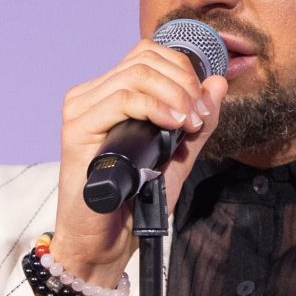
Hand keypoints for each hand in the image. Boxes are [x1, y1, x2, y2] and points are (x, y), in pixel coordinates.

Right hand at [51, 41, 227, 284]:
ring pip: (137, 74)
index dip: (184, 70)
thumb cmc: (135, 202)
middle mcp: (90, 96)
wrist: (108, 242)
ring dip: (175, 95)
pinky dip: (156, 107)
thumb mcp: (179, 156)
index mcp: (109, 94)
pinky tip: (172, 125)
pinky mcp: (76, 129)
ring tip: (188, 124)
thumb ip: (198, 120)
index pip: (148, 54)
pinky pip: (122, 98)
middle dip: (185, 83)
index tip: (203, 107)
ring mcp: (80, 110)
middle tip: (199, 117)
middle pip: (145, 58)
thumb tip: (218, 81)